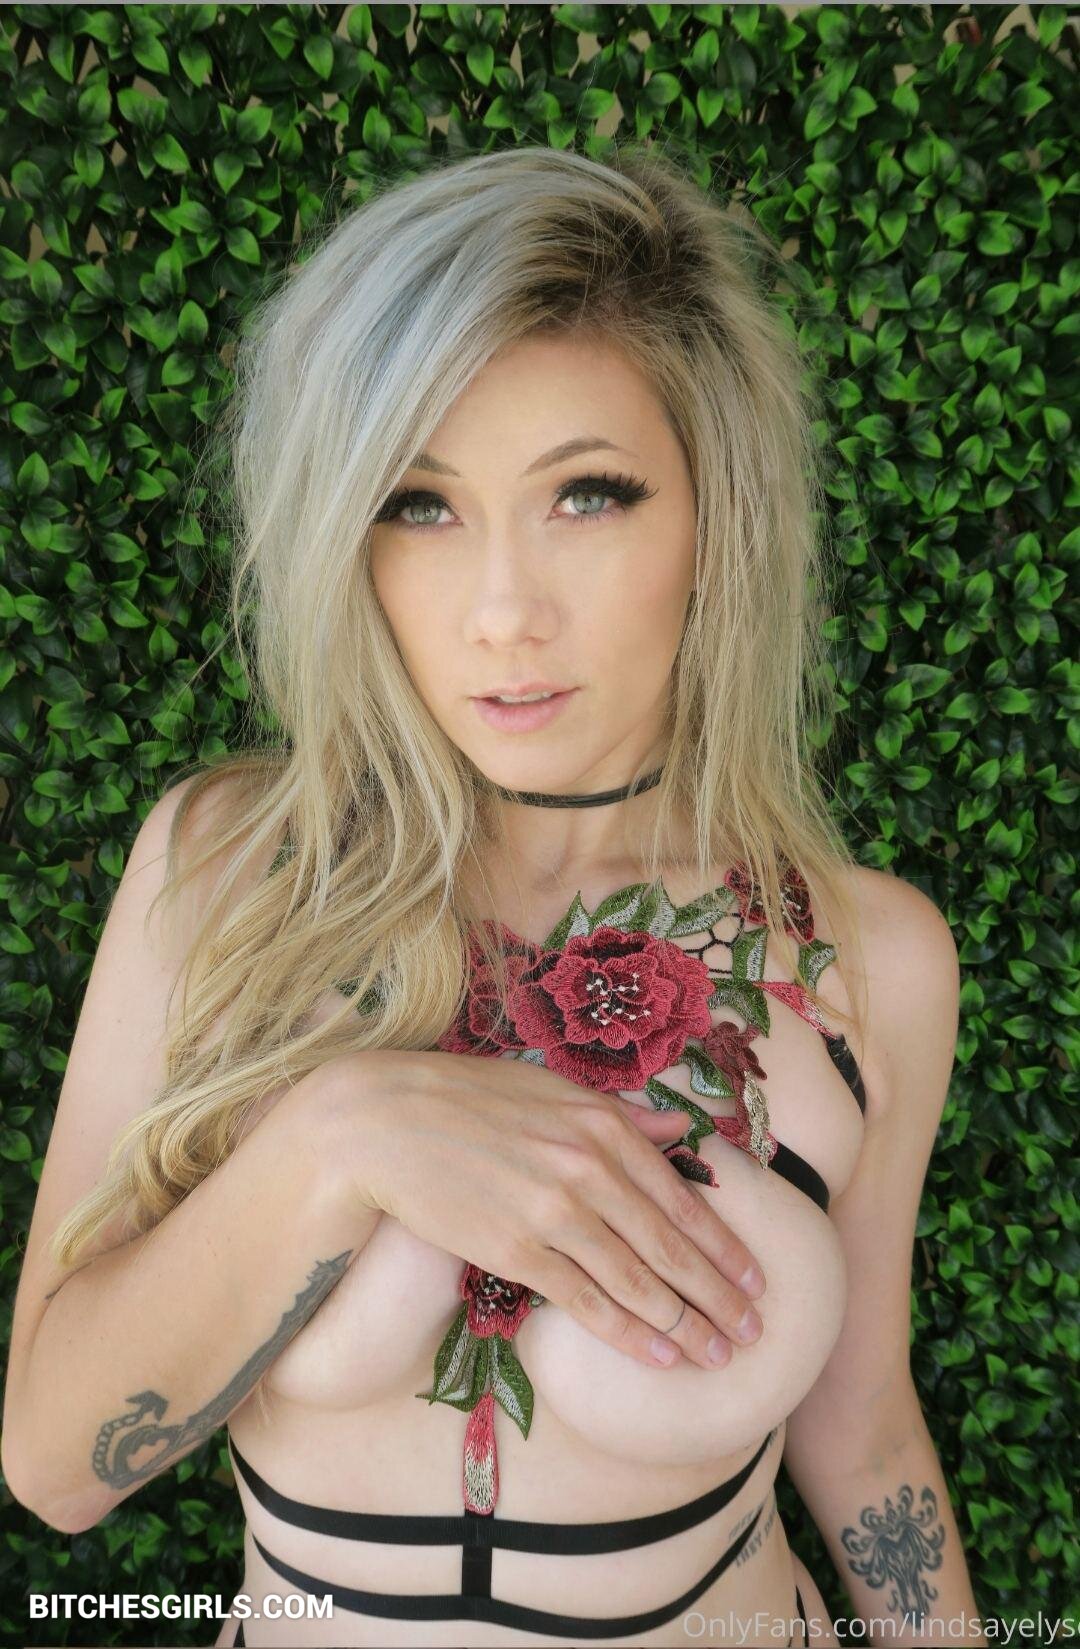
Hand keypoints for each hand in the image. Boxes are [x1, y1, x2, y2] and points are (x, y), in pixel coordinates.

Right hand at [324, 1048, 764, 1370]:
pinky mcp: (515, 1251)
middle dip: (720, 1296)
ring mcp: (554, 1212)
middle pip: (671, 1247)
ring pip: (638, 1282)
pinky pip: (585, 1302)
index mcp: (604, 1125)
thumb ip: (622, 1115)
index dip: (724, 1246)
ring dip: (686, 1325)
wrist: (385, 1122)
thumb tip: (681, 1132)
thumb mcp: (553, 1091)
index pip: (681, 1198)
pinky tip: (659, 1355)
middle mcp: (589, 1169)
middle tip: (755, 1331)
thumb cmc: (467, 1098)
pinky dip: (629, 1333)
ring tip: (719, 1355)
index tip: (756, 1278)